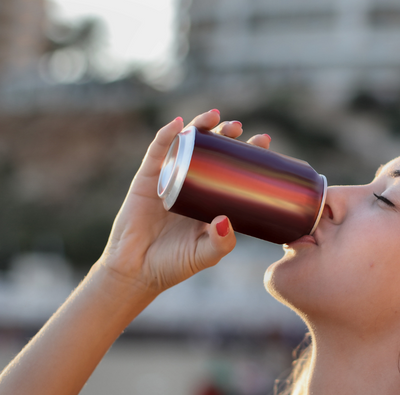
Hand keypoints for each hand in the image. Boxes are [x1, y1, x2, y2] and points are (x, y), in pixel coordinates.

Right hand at [97, 109, 271, 296]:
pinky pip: (157, 152)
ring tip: (216, 117)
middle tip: (239, 128)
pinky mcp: (147, 179)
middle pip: (212, 151)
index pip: (232, 169)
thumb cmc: (174, 264)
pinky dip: (167, 135)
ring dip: (200, 126)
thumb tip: (226, 220)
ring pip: (186, 145)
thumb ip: (220, 243)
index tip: (263, 142)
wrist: (136, 271)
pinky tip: (178, 124)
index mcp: (210, 199)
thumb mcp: (205, 255)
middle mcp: (192, 184)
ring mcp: (169, 179)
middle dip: (226, 135)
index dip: (247, 153)